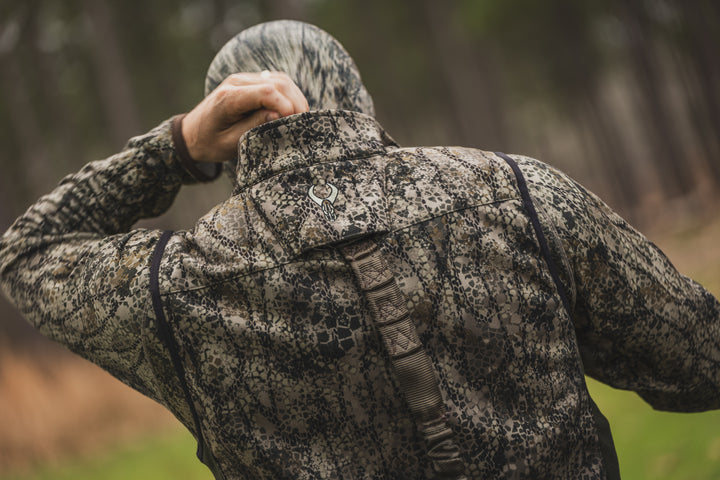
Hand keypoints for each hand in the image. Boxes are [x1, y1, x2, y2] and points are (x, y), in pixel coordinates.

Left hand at [182, 71, 308, 162]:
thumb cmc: (210, 142)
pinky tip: (294, 112)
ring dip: (296, 99)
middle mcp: (237, 82)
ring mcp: (245, 79)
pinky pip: (278, 82)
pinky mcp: (252, 82)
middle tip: (303, 126)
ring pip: (281, 80)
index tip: (294, 125)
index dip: (286, 106)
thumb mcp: (229, 143)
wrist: (193, 132)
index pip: (266, 92)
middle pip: (278, 83)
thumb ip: (254, 127)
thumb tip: (279, 116)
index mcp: (229, 98)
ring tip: (301, 120)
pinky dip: (291, 96)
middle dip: (296, 104)